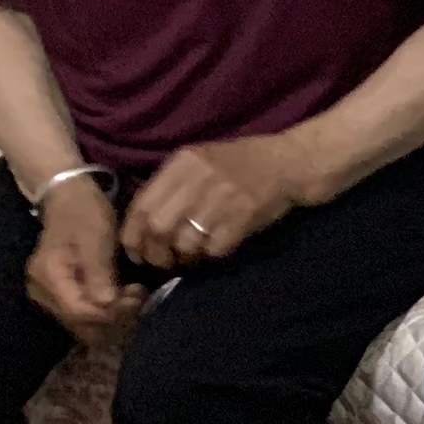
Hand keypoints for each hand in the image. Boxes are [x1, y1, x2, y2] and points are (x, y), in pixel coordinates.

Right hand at [23, 176, 141, 338]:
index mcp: (48, 276)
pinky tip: (123, 297)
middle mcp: (41, 292)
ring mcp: (48, 296)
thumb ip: (99, 272)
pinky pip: (82, 314)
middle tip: (138, 296)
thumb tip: (107, 304)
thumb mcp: (96, 238)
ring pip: (82, 322)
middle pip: (78, 322)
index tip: (134, 298)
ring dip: (111, 315)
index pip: (77, 311)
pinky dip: (104, 311)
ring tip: (134, 295)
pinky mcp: (60, 295)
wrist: (68, 199)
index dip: (108, 312)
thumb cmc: (84, 213)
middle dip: (112, 316)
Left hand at [117, 135, 316, 270]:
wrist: (289, 162)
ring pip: (185, 242)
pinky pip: (214, 248)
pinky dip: (210, 255)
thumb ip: (171, 185)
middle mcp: (199, 177)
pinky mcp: (244, 216)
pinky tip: (213, 250)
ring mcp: (223, 197)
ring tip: (189, 257)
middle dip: (156, 252)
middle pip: (159, 227)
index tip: (135, 252)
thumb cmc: (241, 163)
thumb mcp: (201, 162)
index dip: (133, 235)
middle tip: (162, 261)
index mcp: (183, 162)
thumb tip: (142, 225)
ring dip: (184, 257)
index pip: (142, 205)